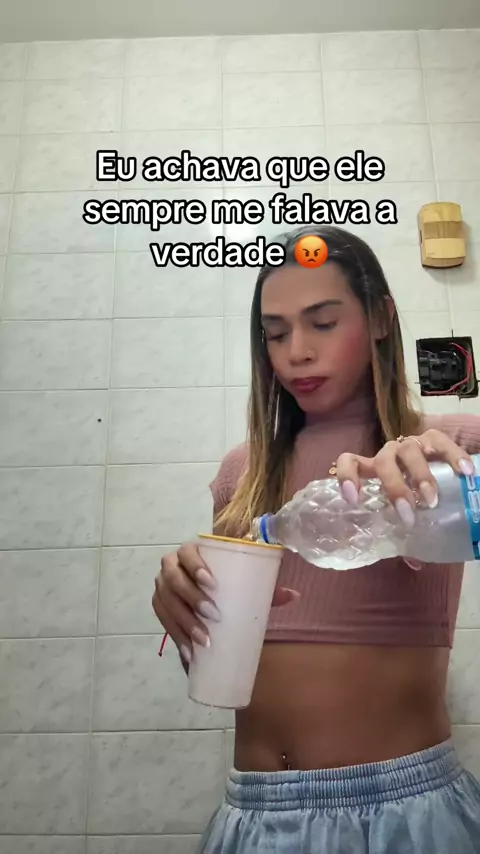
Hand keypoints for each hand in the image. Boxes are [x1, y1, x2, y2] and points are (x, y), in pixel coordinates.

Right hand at [152, 542, 298, 665]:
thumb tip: (293, 596)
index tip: (212, 584)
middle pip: (173, 579)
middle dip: (192, 599)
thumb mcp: (245, 582)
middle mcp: (170, 566)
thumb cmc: (226, 581)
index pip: (187, 552)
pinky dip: (176, 636)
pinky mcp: (159, 606)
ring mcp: (161, 586)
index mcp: (190, 551)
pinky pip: (162, 621)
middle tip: (214, 616)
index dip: (195, 566)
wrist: (202, 588)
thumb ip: (266, 587)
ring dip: (183, 622)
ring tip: (203, 640)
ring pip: (165, 602)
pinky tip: (189, 651)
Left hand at [335, 428, 473, 527]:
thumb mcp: (406, 509)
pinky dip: (453, 457)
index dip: (347, 477)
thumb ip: (404, 532)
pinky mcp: (435, 438)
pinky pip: (442, 443)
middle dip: (394, 487)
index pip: (350, 462)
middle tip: (408, 512)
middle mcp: (389, 453)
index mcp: (373, 469)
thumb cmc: (416, 493)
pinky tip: (465, 473)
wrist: (440, 464)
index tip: (353, 500)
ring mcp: (411, 443)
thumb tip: (414, 563)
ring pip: (409, 450)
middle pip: (383, 462)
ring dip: (420, 475)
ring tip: (432, 499)